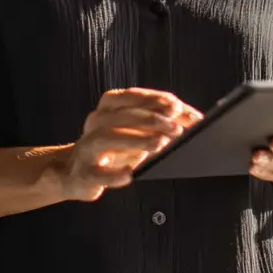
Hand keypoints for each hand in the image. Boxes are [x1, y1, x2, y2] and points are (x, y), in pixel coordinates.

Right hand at [54, 88, 202, 201]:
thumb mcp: (139, 130)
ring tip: (159, 144)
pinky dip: (114, 174)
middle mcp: (96, 122)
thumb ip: (163, 120)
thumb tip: (195, 119)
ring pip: (107, 137)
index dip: (155, 100)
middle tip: (175, 129)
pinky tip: (130, 175)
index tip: (176, 106)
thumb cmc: (116, 147)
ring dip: (136, 139)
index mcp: (109, 106)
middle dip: (152, 119)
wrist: (76, 172)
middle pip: (123, 115)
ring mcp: (87, 147)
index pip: (132, 96)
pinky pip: (97, 173)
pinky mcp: (83, 174)